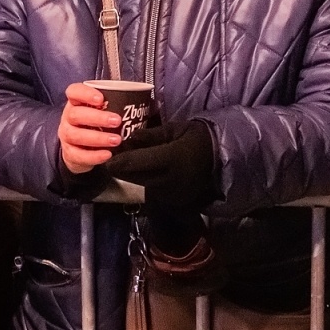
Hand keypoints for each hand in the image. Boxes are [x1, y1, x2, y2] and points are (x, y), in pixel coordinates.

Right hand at [58, 82, 122, 173]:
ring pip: (75, 135)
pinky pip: (79, 155)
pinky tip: (107, 154)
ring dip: (98, 138)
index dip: (85, 94)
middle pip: (75, 115)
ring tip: (116, 140)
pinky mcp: (69, 153)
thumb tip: (142, 101)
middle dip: (97, 118)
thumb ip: (115, 104)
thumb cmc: (96, 124)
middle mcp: (68, 117)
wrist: (81, 150)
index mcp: (76, 102)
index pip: (74, 92)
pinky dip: (94, 156)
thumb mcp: (103, 111)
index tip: (100, 99)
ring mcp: (66, 136)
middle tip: (117, 121)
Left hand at [101, 118, 217, 211]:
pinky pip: (152, 189)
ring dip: (133, 174)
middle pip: (133, 176)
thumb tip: (127, 139)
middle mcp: (169, 180)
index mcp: (170, 159)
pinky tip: (149, 169)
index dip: (116, 161)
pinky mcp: (173, 200)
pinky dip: (146, 179)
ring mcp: (171, 193)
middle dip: (121, 167)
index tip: (107, 155)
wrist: (222, 158)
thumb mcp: (175, 130)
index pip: (134, 163)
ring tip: (133, 160)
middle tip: (116, 155)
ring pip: (141, 183)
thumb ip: (150, 136)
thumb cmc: (199, 138)